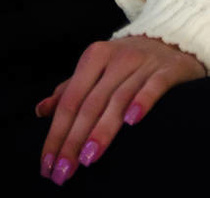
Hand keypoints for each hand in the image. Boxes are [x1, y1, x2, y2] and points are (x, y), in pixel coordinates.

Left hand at [35, 35, 204, 185]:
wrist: (169, 39)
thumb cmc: (125, 60)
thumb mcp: (95, 68)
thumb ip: (69, 90)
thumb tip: (40, 111)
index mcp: (93, 57)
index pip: (70, 100)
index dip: (57, 132)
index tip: (48, 162)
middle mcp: (114, 59)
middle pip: (90, 104)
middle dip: (73, 139)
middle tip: (63, 170)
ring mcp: (140, 64)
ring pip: (117, 100)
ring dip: (102, 130)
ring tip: (87, 157)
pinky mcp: (165, 71)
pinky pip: (153, 87)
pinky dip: (141, 102)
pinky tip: (132, 122)